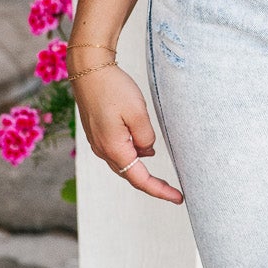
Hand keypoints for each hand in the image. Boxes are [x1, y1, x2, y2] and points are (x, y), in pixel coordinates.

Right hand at [72, 63, 183, 203]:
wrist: (88, 69)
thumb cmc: (113, 88)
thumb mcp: (138, 113)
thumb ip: (146, 138)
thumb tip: (147, 151)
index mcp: (114, 148)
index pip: (140, 179)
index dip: (160, 191)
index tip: (178, 198)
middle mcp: (103, 150)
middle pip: (131, 175)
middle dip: (153, 185)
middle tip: (175, 192)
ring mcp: (98, 142)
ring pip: (124, 163)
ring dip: (143, 169)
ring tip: (164, 176)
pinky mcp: (98, 133)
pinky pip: (118, 151)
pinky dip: (134, 155)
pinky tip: (145, 149)